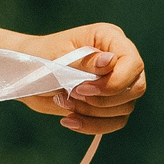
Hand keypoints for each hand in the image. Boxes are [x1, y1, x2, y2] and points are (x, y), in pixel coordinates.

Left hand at [24, 23, 146, 136]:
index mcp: (109, 38)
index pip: (132, 63)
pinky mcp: (110, 104)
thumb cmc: (41, 58)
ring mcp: (118, 82)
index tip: (82, 88)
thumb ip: (85, 61)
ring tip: (63, 101)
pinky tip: (68, 120)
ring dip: (93, 112)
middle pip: (136, 88)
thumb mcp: (58, 57)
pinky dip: (92, 125)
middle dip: (103, 99)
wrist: (27, 74)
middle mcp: (119, 59)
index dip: (115, 82)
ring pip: (125, 108)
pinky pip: (115, 122)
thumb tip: (111, 61)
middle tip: (72, 94)